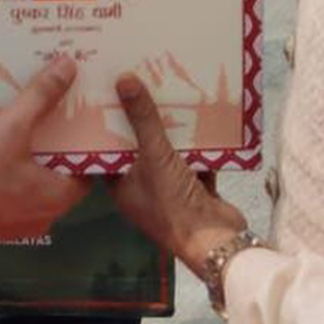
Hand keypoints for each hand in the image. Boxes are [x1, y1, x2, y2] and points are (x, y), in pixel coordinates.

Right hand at [0, 56, 91, 242]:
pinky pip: (14, 198)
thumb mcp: (13, 126)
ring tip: (23, 137)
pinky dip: (12, 180)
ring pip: (36, 189)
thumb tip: (69, 66)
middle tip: (50, 123)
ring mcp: (21, 225)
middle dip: (55, 152)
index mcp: (60, 196)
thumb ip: (41, 96)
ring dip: (32, 167)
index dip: (84, 145)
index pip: (87, 170)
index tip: (77, 124)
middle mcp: (47, 215)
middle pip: (61, 178)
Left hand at [110, 73, 247, 277]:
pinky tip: (201, 115)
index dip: (106, 124)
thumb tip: (123, 80)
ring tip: (168, 91)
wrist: (218, 243)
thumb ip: (142, 119)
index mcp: (121, 187)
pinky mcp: (197, 189)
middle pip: (139, 148)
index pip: (107, 150)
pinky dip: (198, 143)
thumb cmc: (174, 205)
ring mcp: (171, 190)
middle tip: (138, 83)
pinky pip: (194, 160)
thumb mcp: (155, 156)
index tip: (105, 94)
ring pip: (168, 152)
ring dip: (172, 129)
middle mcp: (143, 189)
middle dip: (142, 120)